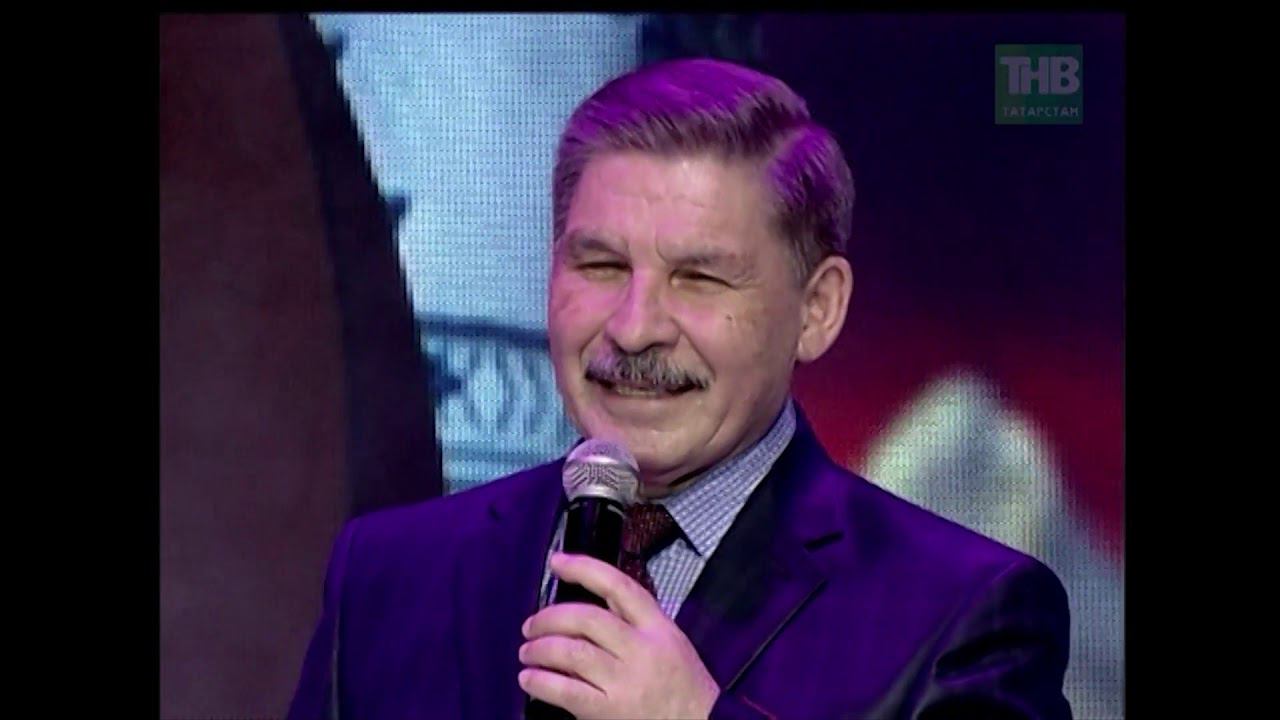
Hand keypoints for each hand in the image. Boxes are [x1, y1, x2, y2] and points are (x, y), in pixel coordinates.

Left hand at [519, 552, 720, 718]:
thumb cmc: (683, 686)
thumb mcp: (670, 641)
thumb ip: (633, 620)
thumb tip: (585, 603)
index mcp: (658, 627)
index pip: (618, 586)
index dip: (584, 569)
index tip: (557, 562)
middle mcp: (641, 650)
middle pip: (586, 618)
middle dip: (549, 618)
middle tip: (531, 626)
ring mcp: (625, 682)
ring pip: (571, 652)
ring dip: (540, 649)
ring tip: (527, 653)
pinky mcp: (610, 712)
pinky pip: (566, 691)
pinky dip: (541, 682)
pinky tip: (529, 679)